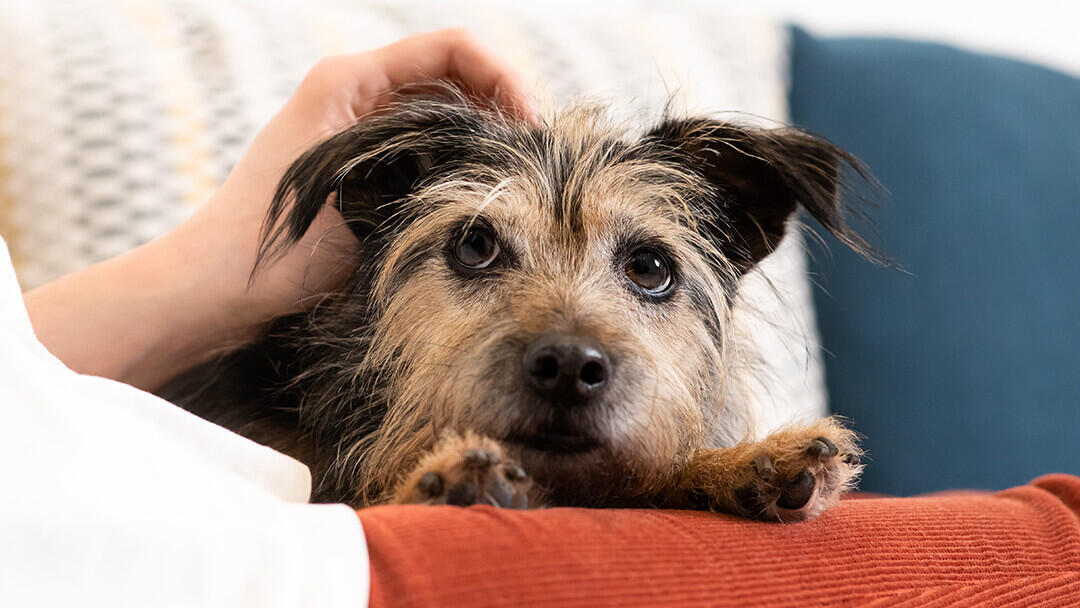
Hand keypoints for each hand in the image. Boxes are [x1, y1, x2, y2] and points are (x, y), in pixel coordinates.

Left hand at [24, 29, 536, 389]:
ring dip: (485, 134)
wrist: (214, 290)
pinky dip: (458, 159)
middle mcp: (354, 94)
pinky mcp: (359, 165)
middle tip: (536, 157)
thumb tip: (501, 159)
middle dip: (504, 106)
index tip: (533, 126)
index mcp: (348, 81)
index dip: (505, 77)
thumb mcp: (356, 197)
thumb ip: (427, 165)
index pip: (452, 48)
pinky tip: (479, 193)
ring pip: (443, 111)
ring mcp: (357, 129)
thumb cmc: (270, 247)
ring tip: (518, 175)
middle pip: (454, 75)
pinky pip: (424, 146)